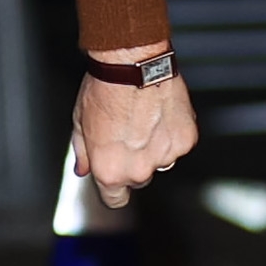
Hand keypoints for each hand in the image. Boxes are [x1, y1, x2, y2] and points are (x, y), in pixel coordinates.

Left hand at [72, 61, 198, 206]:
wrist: (133, 65)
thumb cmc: (103, 91)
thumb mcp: (79, 123)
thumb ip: (83, 153)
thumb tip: (83, 170)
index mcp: (110, 172)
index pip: (115, 200)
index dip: (113, 190)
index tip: (114, 179)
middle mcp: (139, 170)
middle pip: (139, 180)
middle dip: (133, 164)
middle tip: (128, 135)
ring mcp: (165, 157)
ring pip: (162, 161)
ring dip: (155, 148)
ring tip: (144, 119)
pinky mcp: (185, 140)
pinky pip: (178, 144)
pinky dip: (173, 132)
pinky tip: (160, 112)